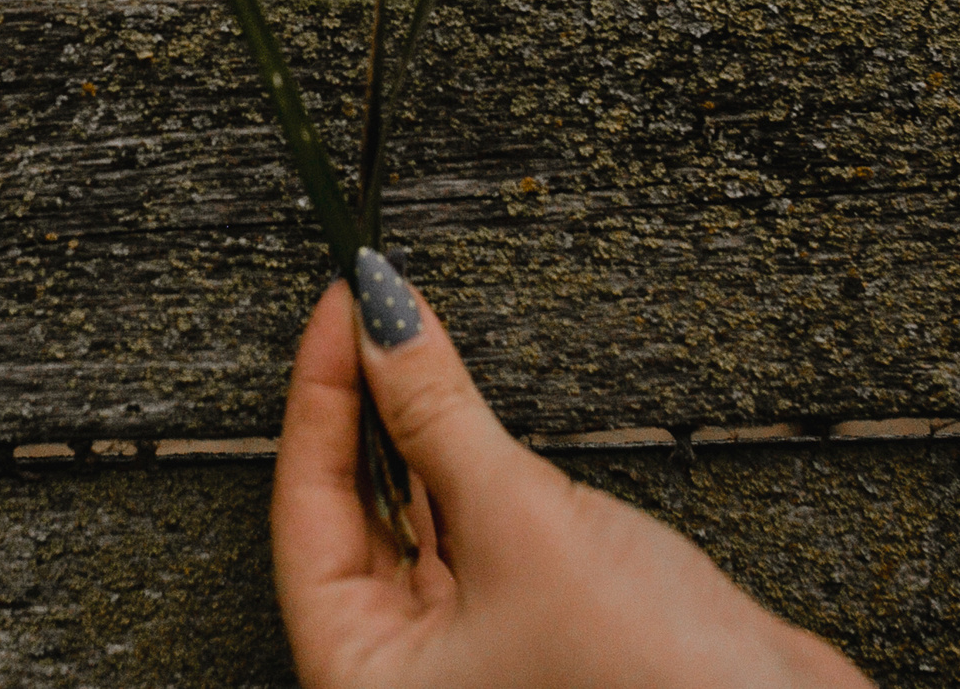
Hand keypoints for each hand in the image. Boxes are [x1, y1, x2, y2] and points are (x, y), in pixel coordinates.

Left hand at [270, 254, 868, 688]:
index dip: (320, 397)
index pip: (306, 512)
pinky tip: (459, 409)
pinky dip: (462, 469)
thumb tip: (383, 323)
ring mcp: (467, 658)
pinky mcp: (529, 631)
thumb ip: (438, 415)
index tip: (343, 307)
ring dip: (412, 433)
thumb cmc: (652, 682)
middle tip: (374, 310)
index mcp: (362, 679)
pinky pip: (469, 536)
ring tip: (411, 341)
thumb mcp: (521, 524)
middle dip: (362, 409)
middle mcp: (404, 677)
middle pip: (352, 517)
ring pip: (412, 523)